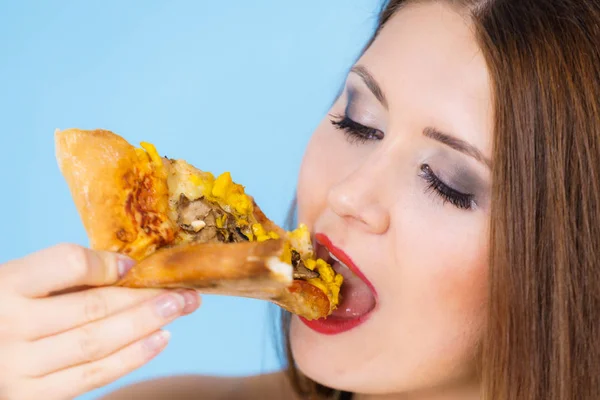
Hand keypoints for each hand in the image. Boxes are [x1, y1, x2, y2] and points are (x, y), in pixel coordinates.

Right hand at [0, 243, 200, 399]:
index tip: (133, 267)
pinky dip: (132, 358)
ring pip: (97, 343)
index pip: (67, 263)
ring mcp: (19, 367)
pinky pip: (92, 377)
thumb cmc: (4, 311)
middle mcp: (10, 326)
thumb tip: (128, 269)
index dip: (107, 264)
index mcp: (6, 285)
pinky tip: (160, 339)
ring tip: (179, 309)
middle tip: (183, 290)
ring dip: (146, 325)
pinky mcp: (30, 397)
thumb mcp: (21, 282)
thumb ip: (64, 275)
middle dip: (146, 297)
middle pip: (93, 307)